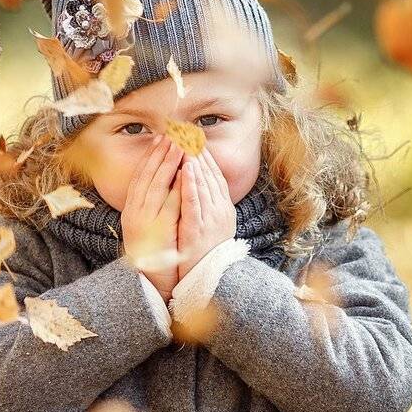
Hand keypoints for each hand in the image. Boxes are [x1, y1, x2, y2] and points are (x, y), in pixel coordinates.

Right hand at [120, 135, 183, 299]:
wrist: (149, 281)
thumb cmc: (153, 252)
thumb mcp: (149, 223)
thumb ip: (154, 204)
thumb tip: (166, 180)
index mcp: (132, 208)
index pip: (141, 175)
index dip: (151, 155)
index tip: (161, 137)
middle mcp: (134, 212)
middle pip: (148, 176)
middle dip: (160, 153)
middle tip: (172, 133)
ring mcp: (144, 222)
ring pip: (156, 186)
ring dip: (167, 165)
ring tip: (179, 146)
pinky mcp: (158, 232)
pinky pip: (168, 206)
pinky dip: (175, 188)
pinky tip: (184, 175)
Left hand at [177, 148, 235, 278]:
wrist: (208, 279)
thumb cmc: (207, 252)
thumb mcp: (212, 225)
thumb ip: (209, 204)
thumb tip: (201, 183)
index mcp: (224, 208)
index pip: (215, 176)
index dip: (206, 156)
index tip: (195, 138)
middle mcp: (221, 211)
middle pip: (211, 176)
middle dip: (199, 153)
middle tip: (188, 132)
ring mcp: (211, 220)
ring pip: (204, 185)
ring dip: (196, 162)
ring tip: (187, 143)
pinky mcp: (199, 230)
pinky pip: (194, 203)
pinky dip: (191, 185)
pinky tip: (187, 170)